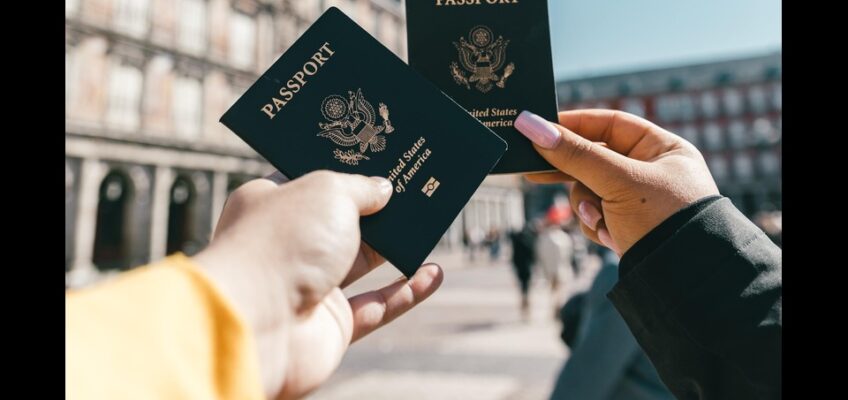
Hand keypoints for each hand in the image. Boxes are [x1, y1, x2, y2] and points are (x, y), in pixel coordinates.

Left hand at [193, 171, 443, 398]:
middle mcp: (287, 245)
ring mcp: (308, 287)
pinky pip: (377, 306)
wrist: (258, 324)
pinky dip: (407, 292)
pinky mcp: (331, 325)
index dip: (342, 167)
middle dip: (377, 207)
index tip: (376, 154)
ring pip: (362, 262)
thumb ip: (361, 187)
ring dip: (396, 247)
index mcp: (270, 204)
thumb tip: (383, 189)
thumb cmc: (281, 244)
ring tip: (430, 224)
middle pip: (340, 221)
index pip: (308, 179)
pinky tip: (434, 273)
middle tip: (413, 186)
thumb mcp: (328, 191)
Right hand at [515, 110, 718, 254]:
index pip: (610, 124)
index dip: (574, 125)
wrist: (684, 281)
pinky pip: (596, 216)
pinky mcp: (628, 226)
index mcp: (662, 149)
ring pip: (589, 191)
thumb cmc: (663, 219)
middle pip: (594, 160)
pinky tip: (611, 237)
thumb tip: (531, 125)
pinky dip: (597, 225)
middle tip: (533, 171)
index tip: (539, 128)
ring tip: (600, 220)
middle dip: (573, 174)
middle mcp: (651, 171)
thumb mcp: (617, 181)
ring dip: (587, 206)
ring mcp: (638, 201)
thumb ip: (574, 154)